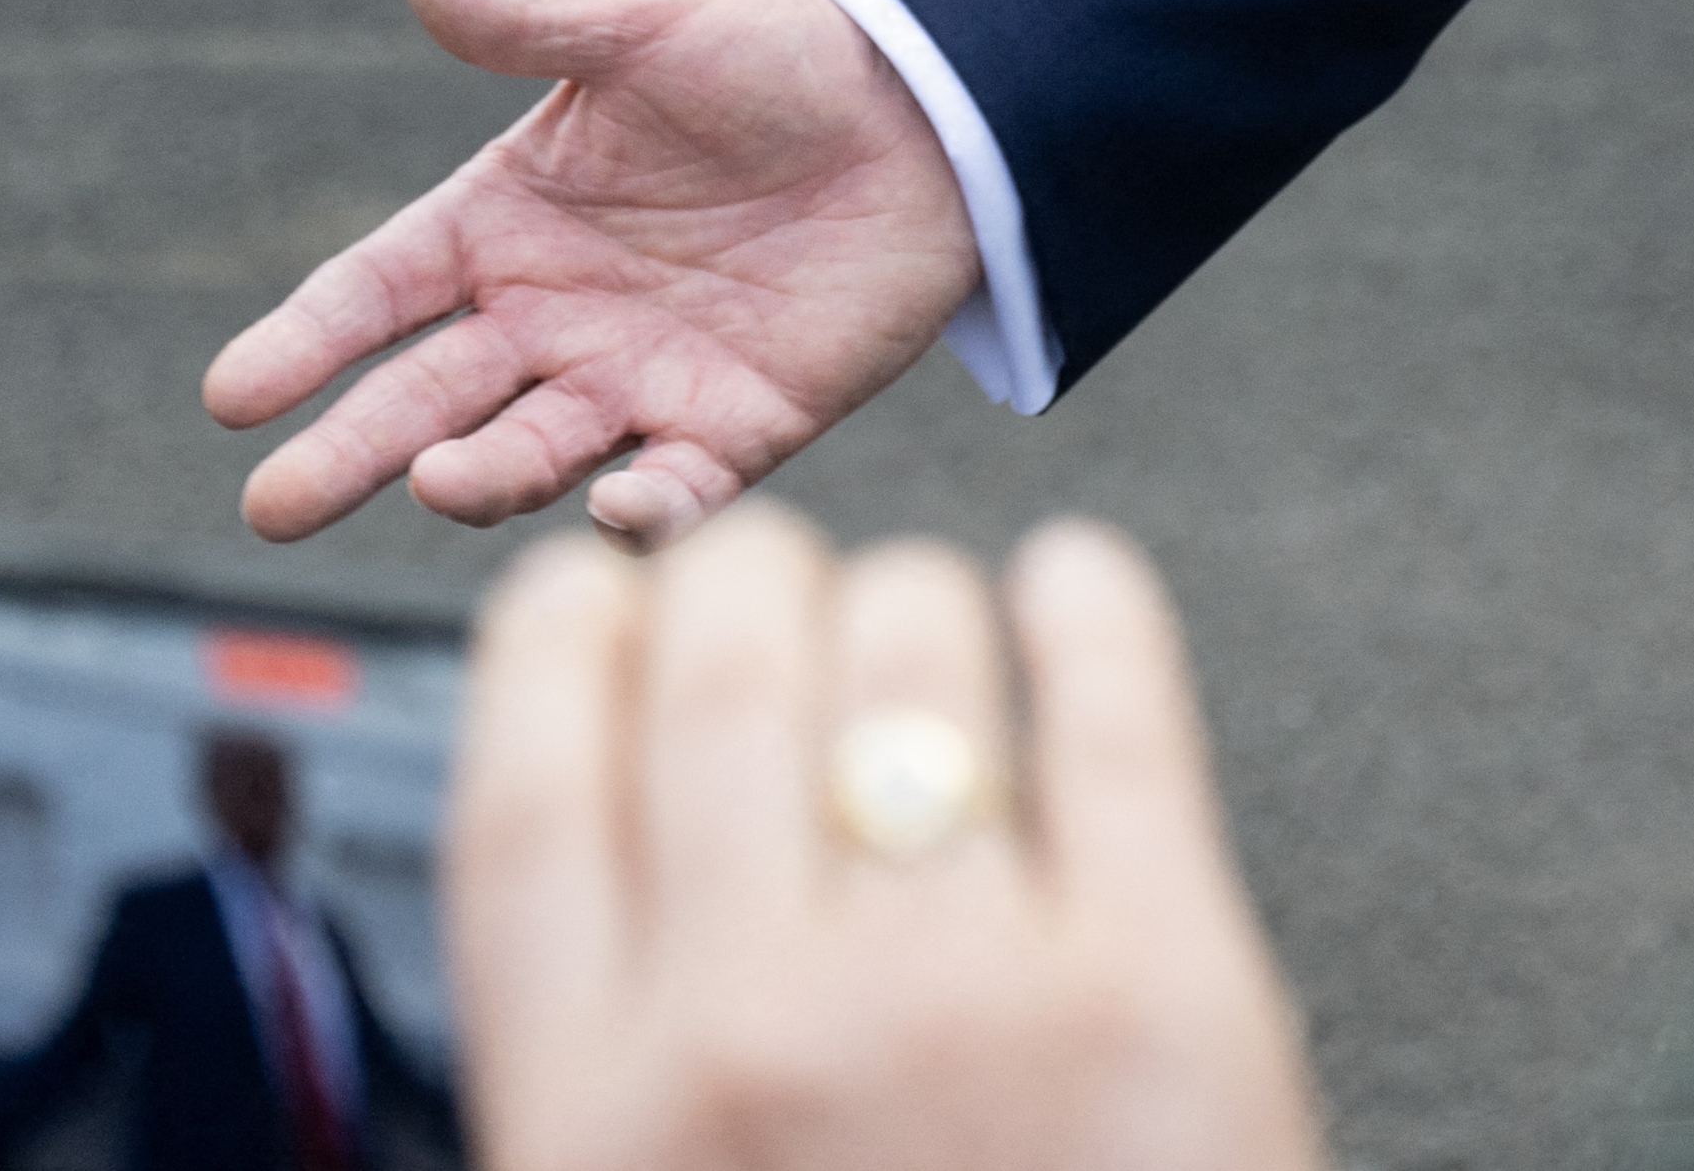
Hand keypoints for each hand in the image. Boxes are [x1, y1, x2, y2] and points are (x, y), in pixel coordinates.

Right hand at [209, 0, 985, 546]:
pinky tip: (614, 503)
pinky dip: (641, 510)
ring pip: (530, 455)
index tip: (232, 394)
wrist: (934, 102)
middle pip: (424, 401)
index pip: (375, 294)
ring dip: (480, 477)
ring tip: (439, 478)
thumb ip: (524, 10)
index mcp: (505, 223)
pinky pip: (675, 488)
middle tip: (273, 507)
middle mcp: (551, 317)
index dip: (304, 341)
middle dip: (346, 455)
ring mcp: (637, 380)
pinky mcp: (736, 425)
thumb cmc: (776, 53)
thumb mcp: (644, 23)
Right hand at [448, 509, 1325, 1170]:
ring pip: (915, 658)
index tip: (576, 595)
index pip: (523, 797)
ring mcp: (972, 991)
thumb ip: (610, 1087)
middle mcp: (762, 1033)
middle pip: (719, 679)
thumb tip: (600, 869)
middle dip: (739, 586)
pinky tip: (1080, 589)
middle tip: (769, 577)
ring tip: (925, 614)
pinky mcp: (1170, 980)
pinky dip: (1091, 616)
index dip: (545, 652)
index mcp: (594, 1127)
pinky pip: (1115, 715)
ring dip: (910, 602)